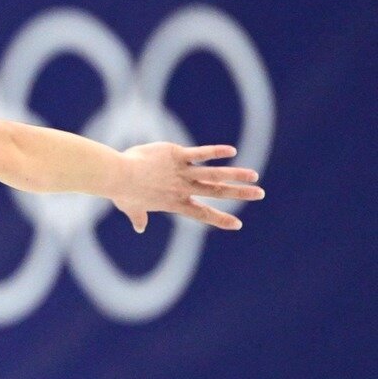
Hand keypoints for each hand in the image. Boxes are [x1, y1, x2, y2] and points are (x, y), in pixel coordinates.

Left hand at [111, 143, 264, 233]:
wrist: (118, 175)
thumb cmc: (121, 192)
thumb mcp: (131, 208)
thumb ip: (139, 217)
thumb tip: (139, 227)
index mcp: (174, 203)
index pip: (202, 213)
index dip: (219, 219)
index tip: (237, 225)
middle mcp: (182, 188)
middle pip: (216, 192)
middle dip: (239, 194)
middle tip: (259, 194)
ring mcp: (181, 171)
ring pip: (214, 174)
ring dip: (235, 174)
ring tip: (254, 176)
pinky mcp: (176, 154)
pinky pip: (200, 153)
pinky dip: (215, 152)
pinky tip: (231, 150)